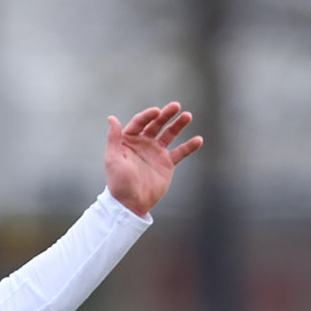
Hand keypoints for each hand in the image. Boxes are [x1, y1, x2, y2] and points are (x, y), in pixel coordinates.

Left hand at [104, 102, 202, 217]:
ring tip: (188, 116)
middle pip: (156, 124)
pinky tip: (198, 140)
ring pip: (169, 134)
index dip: (148, 116)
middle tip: (176, 106)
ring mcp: (156, 153)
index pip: (140, 123)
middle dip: (166, 114)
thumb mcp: (113, 159)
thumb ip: (114, 138)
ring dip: (179, 125)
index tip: (157, 112)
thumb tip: (112, 118)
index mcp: (129, 141)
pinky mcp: (167, 163)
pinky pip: (180, 152)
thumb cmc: (119, 183)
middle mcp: (143, 144)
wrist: (131, 204)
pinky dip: (189, 146)